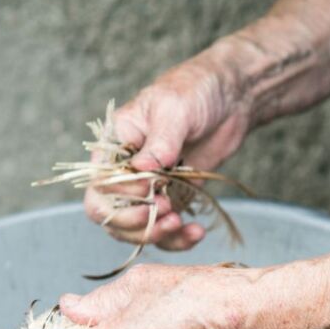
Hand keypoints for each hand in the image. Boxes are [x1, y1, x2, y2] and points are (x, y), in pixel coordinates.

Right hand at [85, 53, 252, 251]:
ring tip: (183, 225)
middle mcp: (125, 172)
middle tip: (168, 212)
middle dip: (136, 223)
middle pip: (111, 216)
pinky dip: (178, 239)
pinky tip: (196, 233)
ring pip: (137, 229)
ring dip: (157, 235)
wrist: (230, 96)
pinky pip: (166, 229)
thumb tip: (142, 170)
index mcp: (113, 146)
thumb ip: (160, 141)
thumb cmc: (193, 90)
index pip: (100, 187)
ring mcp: (150, 189)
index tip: (151, 190)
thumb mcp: (173, 108)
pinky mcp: (174, 199)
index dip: (122, 197)